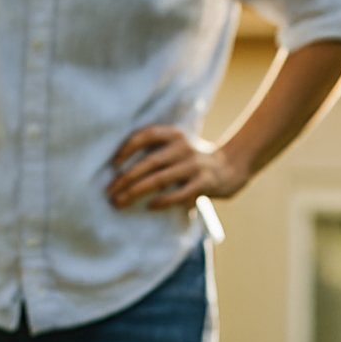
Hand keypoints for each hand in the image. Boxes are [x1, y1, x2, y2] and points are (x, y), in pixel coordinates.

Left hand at [107, 125, 248, 209]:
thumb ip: (156, 151)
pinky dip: (163, 201)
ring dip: (136, 191)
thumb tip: (120, 169)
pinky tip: (150, 206)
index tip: (114, 163)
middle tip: (109, 192)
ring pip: (159, 179)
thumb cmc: (193, 160)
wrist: (231, 167)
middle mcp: (183, 147)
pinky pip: (180, 193)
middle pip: (149, 162)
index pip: (147, 135)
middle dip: (126, 178)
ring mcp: (194, 165)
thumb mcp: (177, 146)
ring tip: (120, 202)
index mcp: (174, 135)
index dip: (128, 147)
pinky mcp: (204, 183)